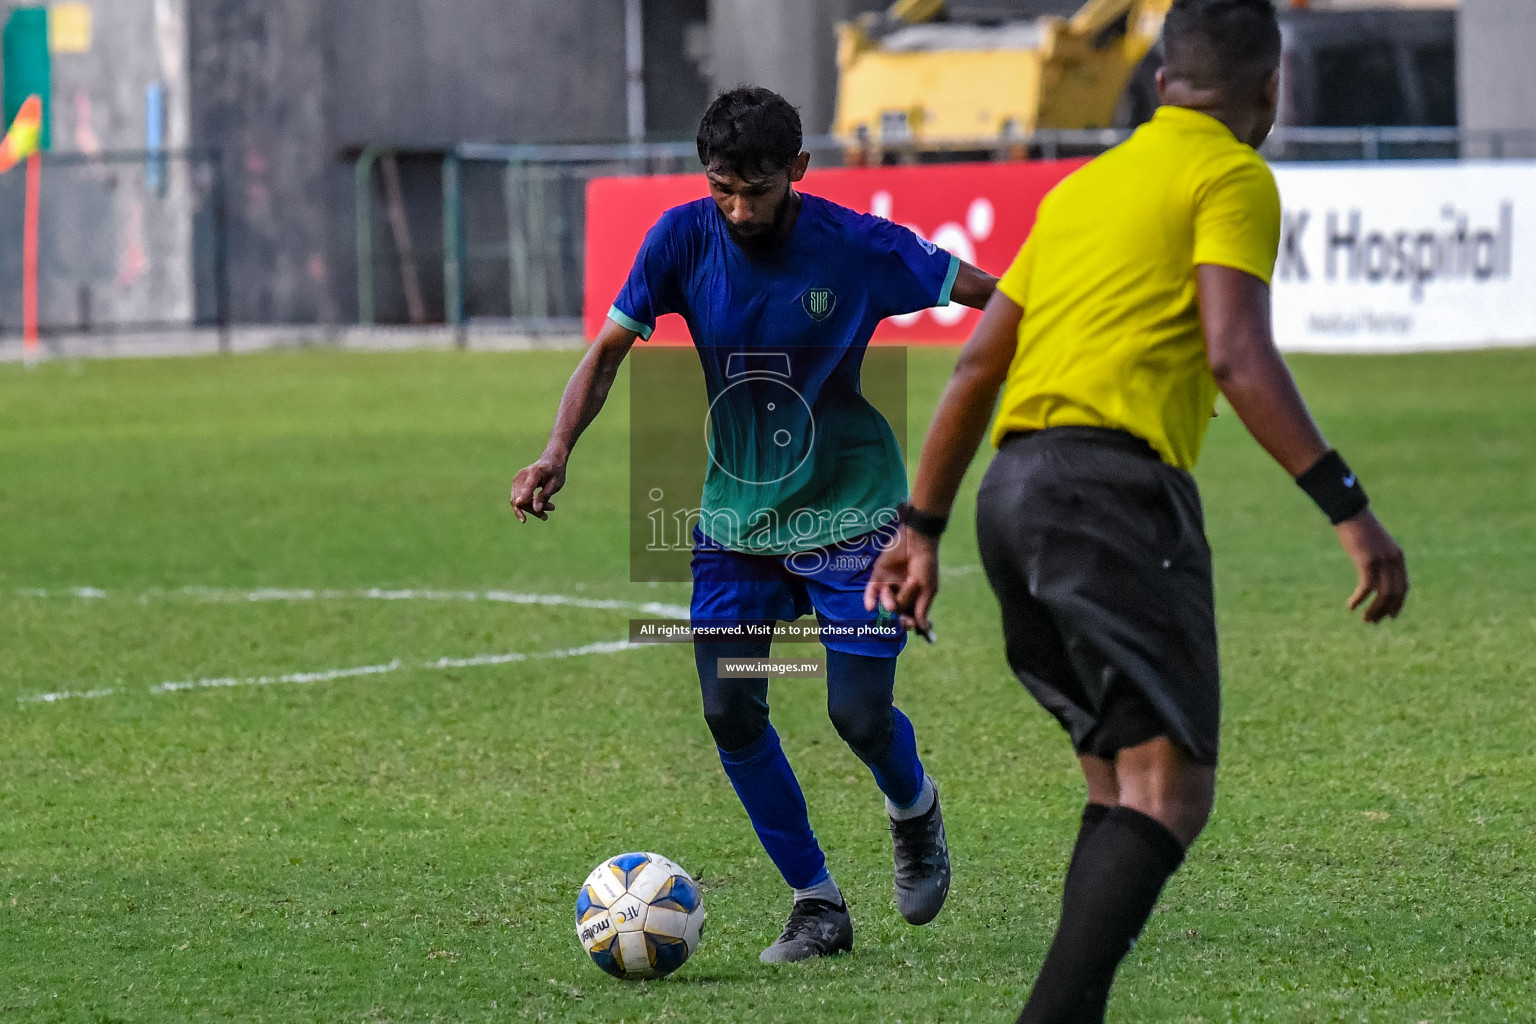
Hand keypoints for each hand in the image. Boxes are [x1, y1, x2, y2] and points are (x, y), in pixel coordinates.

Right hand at [510, 456, 565, 522]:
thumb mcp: (555, 484)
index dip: (523, 496)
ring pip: (517, 501)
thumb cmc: (555, 472)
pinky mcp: (516, 484)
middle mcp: (522, 475)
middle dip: (532, 510)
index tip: (519, 504)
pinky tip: (539, 511)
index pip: (528, 486)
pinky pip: (517, 499)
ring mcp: (517, 479)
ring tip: (545, 515)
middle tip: (546, 515)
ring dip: (530, 510)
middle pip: (521, 497)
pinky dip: (527, 506)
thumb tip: (536, 509)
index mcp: (535, 473)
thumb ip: (545, 496)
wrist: (551, 460)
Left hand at [863, 526, 939, 634]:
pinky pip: (871, 591)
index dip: (910, 622)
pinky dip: (869, 599)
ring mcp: (890, 584)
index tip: (912, 625)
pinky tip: (869, 607)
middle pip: (899, 610)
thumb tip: (923, 628)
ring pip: (887, 602)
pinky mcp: (879, 576)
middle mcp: (902, 592)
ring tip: (899, 594)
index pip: (910, 615)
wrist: (916, 542)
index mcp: (915, 596)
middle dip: (903, 615)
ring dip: (892, 602)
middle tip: (906, 620)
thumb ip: (922, 608)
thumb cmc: (926, 565)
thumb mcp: (928, 588)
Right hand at [1334, 508, 1407, 622]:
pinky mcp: (1367, 561)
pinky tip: (1351, 606)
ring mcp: (1381, 561)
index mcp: (1398, 557)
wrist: (1351, 513)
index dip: (1397, 604)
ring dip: (1374, 609)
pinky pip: (1366, 587)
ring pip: (1382, 594)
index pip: (1403, 587)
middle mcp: (1393, 561)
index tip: (1389, 616)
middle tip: (1373, 621)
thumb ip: (1379, 558)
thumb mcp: (1375, 544)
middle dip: (1384, 610)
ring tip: (1365, 619)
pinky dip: (1359, 599)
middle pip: (1394, 593)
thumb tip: (1374, 574)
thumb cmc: (1359, 528)